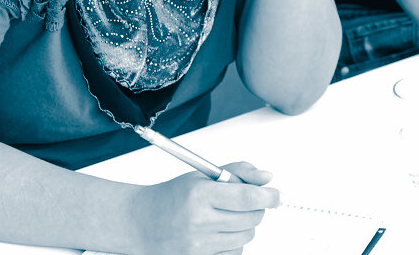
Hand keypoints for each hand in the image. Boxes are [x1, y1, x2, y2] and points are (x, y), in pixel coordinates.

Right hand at [128, 162, 278, 254]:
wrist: (142, 223)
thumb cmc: (172, 197)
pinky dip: (235, 241)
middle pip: (251, 217)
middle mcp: (199, 221)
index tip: (276, 195)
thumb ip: (238, 171)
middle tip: (246, 200)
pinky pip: (236, 251)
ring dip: (245, 224)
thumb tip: (266, 178)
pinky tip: (220, 231)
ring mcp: (199, 245)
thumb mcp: (203, 175)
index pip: (247, 197)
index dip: (268, 196)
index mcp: (199, 195)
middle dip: (256, 207)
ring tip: (227, 215)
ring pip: (246, 235)